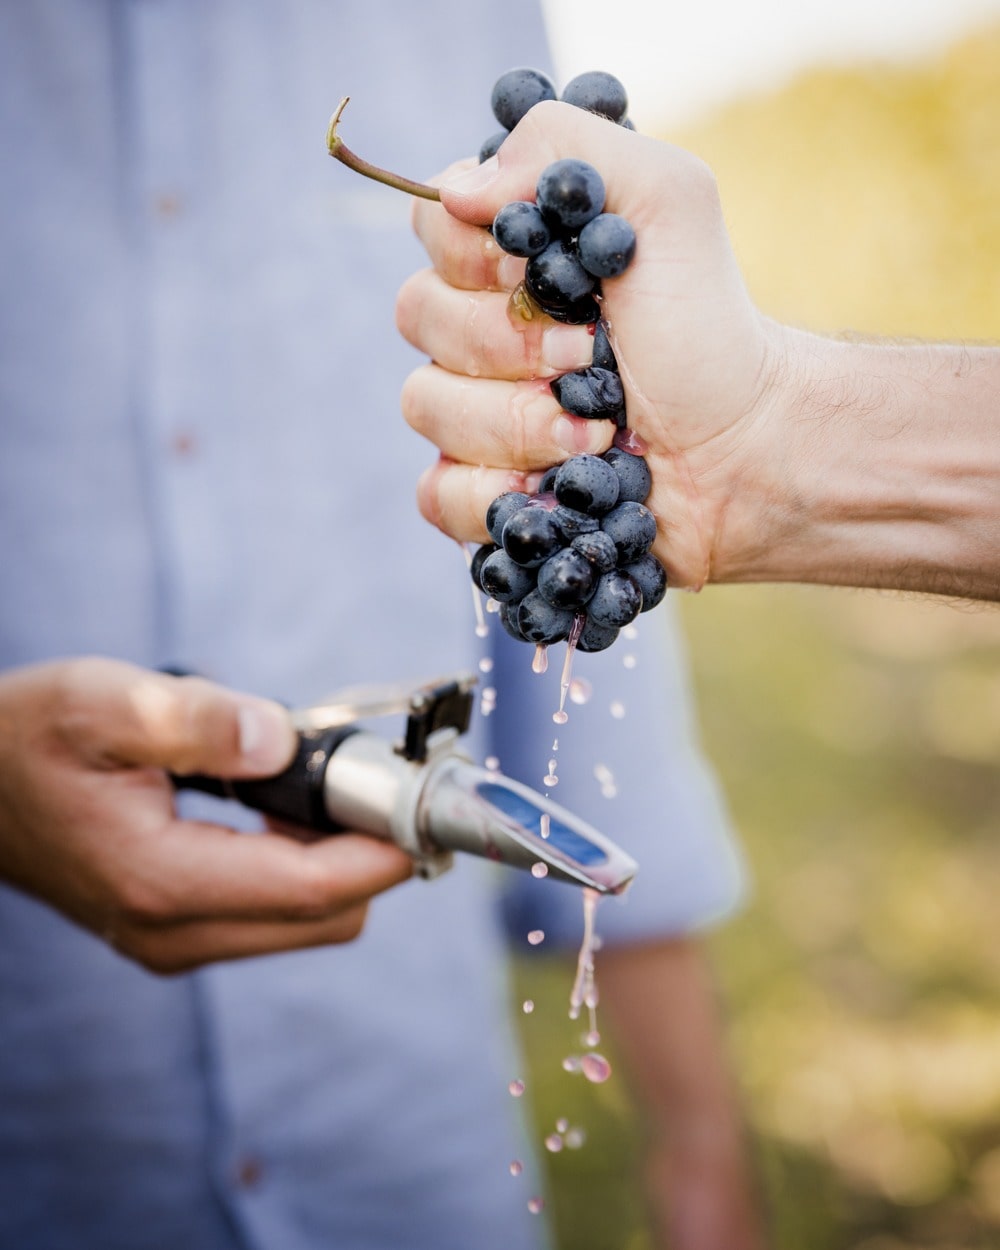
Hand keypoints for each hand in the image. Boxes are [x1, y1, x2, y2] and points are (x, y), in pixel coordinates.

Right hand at [0, 658, 412, 971]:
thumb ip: (192, 720)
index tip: (427, 798)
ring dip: (342, 858)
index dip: (385, 845)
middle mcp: (175, 931)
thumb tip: (280, 740)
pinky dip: (307, 865)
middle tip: (376, 775)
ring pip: (310, 920)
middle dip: (371, 850)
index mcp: (161, 880)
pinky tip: (292, 807)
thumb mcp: (101, 703)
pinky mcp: (180, 930)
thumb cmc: (30, 736)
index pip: (313, 888)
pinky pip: (278, 912)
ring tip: (332, 782)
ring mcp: (178, 940)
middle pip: (328, 917)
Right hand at [398, 101, 999, 601]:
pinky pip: (439, 492)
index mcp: (508, 253)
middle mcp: (479, 326)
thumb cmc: (705, 325)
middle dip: (513, 344)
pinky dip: (492, 495)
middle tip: (593, 355)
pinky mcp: (484, 490)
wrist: (743, 446)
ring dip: (517, 423)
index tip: (542, 270)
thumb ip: (564, 151)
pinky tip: (555, 489)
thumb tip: (458, 191)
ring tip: (598, 432)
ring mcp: (473, 412)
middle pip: (418, 315)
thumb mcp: (666, 199)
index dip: (477, 252)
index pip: (430, 222)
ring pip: (426, 406)